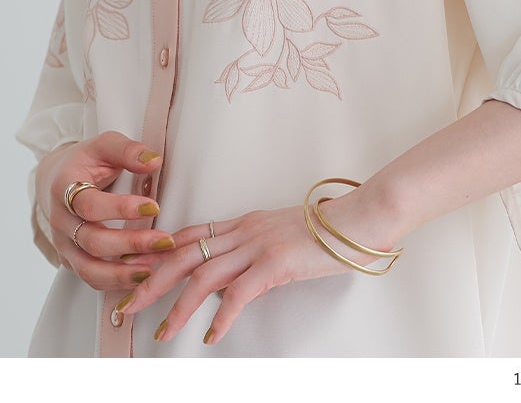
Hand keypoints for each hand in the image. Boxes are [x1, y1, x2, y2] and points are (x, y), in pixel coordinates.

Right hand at [36, 130, 177, 290]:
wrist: (57, 178)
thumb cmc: (87, 160)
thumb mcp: (105, 145)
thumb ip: (128, 150)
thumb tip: (154, 160)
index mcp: (64, 188)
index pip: (89, 205)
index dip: (120, 208)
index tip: (154, 206)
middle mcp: (61, 221)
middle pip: (92, 241)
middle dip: (130, 244)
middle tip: (164, 242)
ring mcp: (64, 244)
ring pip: (88, 268)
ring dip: (122, 273)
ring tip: (154, 271)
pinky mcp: (72, 259)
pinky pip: (91, 278)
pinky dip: (115, 282)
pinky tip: (142, 278)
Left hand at [117, 187, 401, 345]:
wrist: (358, 220)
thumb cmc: (326, 230)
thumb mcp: (281, 234)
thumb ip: (254, 250)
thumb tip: (233, 278)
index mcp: (245, 223)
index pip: (191, 234)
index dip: (160, 253)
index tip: (136, 271)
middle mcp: (245, 231)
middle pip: (185, 254)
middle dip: (151, 280)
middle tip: (126, 304)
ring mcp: (259, 245)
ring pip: (203, 274)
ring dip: (177, 304)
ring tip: (161, 330)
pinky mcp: (275, 263)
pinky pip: (239, 294)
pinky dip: (222, 316)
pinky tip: (212, 336)